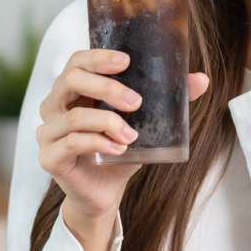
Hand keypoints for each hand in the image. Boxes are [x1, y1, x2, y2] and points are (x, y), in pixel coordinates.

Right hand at [37, 48, 209, 219]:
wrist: (105, 193)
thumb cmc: (119, 150)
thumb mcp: (145, 122)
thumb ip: (168, 99)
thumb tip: (202, 79)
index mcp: (73, 90)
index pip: (77, 61)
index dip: (98, 57)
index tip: (126, 62)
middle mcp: (55, 106)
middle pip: (71, 80)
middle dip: (107, 87)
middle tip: (137, 102)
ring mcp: (48, 132)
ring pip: (75, 115)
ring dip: (109, 121)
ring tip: (132, 135)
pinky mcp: (49, 157)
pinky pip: (73, 143)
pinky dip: (100, 143)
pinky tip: (119, 149)